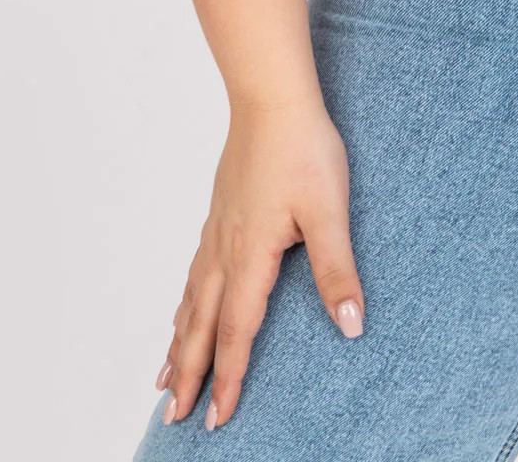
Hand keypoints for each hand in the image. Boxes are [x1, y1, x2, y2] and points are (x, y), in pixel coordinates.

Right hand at [155, 94, 365, 431]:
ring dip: (179, 343)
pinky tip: (185, 306)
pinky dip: (184, 303)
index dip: (230, 377)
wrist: (271, 98)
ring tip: (166, 378)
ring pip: (192, 301)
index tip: (219, 418)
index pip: (238, 331)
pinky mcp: (220, 212)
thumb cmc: (303, 148)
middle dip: (189, 374)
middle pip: (202, 325)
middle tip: (174, 418)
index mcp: (251, 256)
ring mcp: (218, 230)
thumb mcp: (330, 210)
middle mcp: (225, 250)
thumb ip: (337, 270)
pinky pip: (194, 273)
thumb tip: (351, 325)